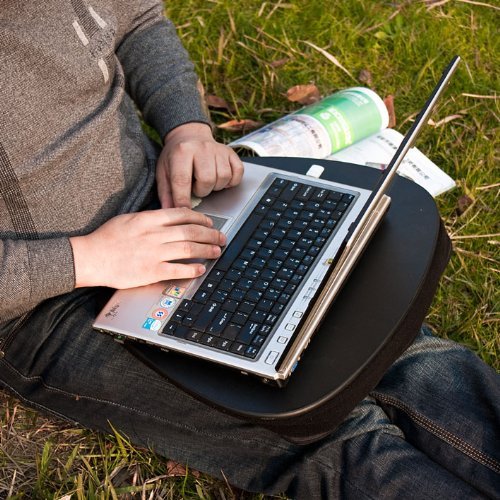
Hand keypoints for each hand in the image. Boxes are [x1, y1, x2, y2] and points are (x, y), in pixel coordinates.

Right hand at [70, 208, 225, 288]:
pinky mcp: (150, 271)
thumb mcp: (129, 219)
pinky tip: (201, 269)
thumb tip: (170, 218)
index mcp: (149, 219)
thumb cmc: (106, 238)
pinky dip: (192, 269)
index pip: (182, 215)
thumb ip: (151, 218)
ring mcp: (153, 253)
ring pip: (188, 249)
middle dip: (210, 234)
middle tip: (221, 237)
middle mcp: (154, 234)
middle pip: (191, 232)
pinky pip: (177, 269)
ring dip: (206, 250)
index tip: (209, 223)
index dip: (200, 219)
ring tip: (217, 251)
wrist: (90, 257)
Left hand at [156, 122, 243, 207]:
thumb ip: (166, 192)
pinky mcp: (231, 153)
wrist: (190, 135)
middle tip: (197, 188)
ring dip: (216, 186)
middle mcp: (202, 148)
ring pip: (223, 177)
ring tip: (207, 182)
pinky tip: (221, 179)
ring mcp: (218, 150)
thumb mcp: (164, 171)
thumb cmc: (177, 156)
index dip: (183, 199)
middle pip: (207, 180)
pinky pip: (237, 173)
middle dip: (202, 190)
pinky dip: (231, 181)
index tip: (184, 210)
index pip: (182, 180)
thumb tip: (170, 210)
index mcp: (182, 152)